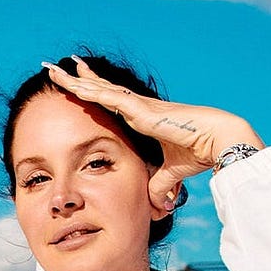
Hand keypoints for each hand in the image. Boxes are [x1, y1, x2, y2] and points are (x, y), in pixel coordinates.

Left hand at [43, 58, 263, 210]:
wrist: (215, 141)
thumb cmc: (198, 152)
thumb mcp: (170, 173)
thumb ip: (159, 184)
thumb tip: (155, 201)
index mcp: (142, 118)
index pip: (110, 103)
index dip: (93, 93)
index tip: (76, 85)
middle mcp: (137, 107)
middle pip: (100, 90)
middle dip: (78, 80)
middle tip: (56, 69)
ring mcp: (138, 106)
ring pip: (99, 89)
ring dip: (76, 80)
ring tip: (55, 70)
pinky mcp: (141, 110)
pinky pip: (110, 98)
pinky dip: (91, 90)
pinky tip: (75, 82)